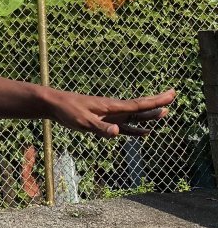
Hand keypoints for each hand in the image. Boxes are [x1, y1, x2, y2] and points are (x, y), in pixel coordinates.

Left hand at [49, 88, 174, 137]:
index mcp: (111, 106)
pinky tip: (143, 133)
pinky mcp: (102, 121)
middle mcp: (113, 109)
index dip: (156, 101)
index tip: (171, 94)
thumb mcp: (83, 121)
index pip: (138, 104)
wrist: (54, 104)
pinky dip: (135, 129)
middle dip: (157, 103)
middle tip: (173, 97)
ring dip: (149, 116)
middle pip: (140, 108)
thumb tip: (118, 132)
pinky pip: (124, 126)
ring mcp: (109, 114)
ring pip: (134, 116)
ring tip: (164, 113)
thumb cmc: (67, 111)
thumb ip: (101, 127)